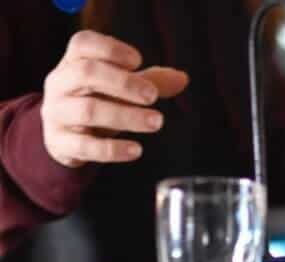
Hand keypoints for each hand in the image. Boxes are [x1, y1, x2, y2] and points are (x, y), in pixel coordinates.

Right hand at [41, 31, 188, 167]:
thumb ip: (149, 82)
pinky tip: (136, 150)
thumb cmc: (95, 102)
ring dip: (126, 116)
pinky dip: (112, 150)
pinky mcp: (61, 143)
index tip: (138, 60)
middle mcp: (60, 84)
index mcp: (72, 63)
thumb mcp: (118, 89)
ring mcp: (57, 114)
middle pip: (86, 73)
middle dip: (123, 83)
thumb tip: (183, 78)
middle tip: (152, 96)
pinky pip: (85, 146)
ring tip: (156, 122)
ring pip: (88, 110)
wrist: (62, 138)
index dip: (110, 49)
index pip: (83, 43)